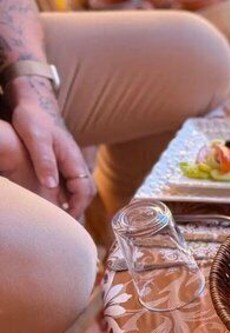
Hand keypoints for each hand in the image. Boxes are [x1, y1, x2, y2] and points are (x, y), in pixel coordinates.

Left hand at [5, 76, 95, 216]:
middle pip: (86, 192)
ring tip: (60, 217)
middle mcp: (76, 163)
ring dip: (72, 203)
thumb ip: (45, 161)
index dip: (78, 207)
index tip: (67, 219)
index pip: (85, 190)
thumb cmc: (34, 119)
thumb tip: (52, 185)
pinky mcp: (62, 162)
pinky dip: (65, 195)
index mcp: (74, 159)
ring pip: (78, 188)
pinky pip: (69, 183)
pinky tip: (52, 201)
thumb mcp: (36, 139)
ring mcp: (70, 163)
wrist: (33, 103)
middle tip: (65, 223)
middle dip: (79, 209)